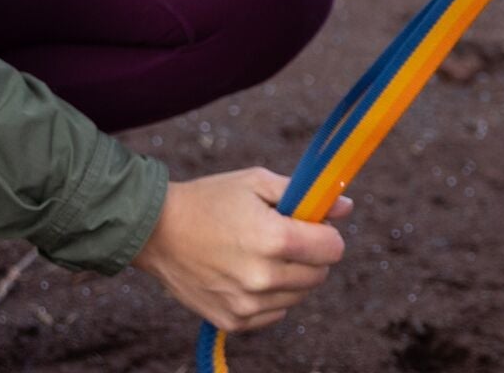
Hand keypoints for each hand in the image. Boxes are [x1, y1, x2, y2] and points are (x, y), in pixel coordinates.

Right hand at [132, 168, 351, 332]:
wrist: (157, 231)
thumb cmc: (211, 200)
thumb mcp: (258, 182)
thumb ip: (304, 194)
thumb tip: (347, 205)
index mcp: (274, 239)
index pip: (332, 248)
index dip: (327, 232)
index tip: (311, 224)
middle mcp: (263, 277)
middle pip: (319, 274)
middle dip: (312, 254)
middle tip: (285, 237)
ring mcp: (247, 304)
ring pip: (298, 296)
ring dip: (292, 276)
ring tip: (262, 254)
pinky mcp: (233, 321)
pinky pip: (274, 313)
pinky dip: (270, 296)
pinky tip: (248, 273)